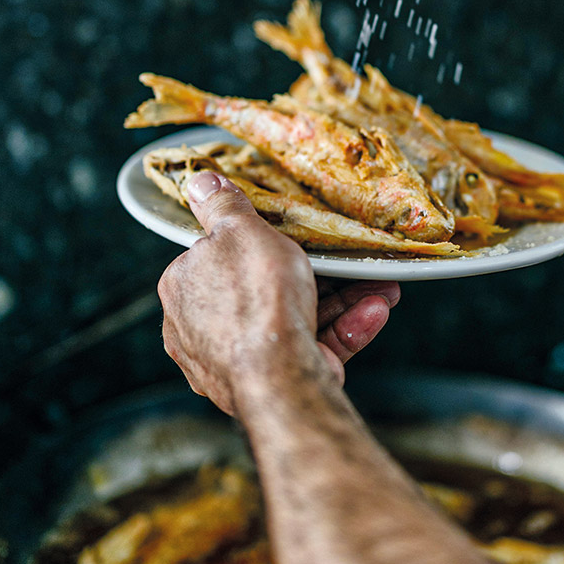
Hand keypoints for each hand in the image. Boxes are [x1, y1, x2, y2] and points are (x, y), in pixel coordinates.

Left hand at [157, 172, 399, 414]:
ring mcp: (236, 362)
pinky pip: (309, 348)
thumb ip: (222, 206)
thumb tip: (198, 179)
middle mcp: (200, 329)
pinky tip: (374, 312)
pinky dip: (343, 330)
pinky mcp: (271, 383)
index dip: (261, 242)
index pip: (220, 256)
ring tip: (380, 285)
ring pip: (295, 319)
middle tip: (350, 261)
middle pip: (264, 290)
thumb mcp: (241, 231)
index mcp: (183, 288)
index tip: (297, 235)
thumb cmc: (255, 296)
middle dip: (316, 274)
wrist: (278, 374)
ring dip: (344, 301)